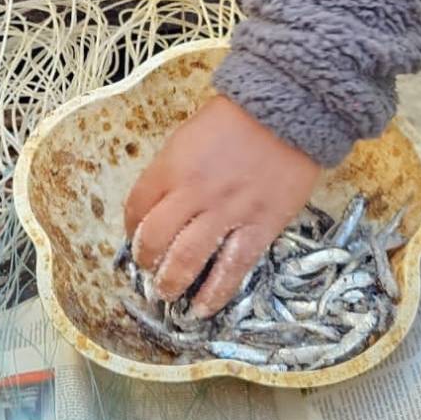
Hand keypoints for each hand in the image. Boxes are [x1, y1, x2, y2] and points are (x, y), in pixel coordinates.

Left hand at [124, 94, 321, 316]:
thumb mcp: (189, 135)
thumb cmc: (236, 117)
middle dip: (145, 261)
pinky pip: (232, 267)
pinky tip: (202, 309)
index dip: (131, 228)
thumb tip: (160, 202)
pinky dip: (214, 293)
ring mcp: (227, 212)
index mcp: (172, 167)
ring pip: (187, 259)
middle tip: (147, 271)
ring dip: (171, 283)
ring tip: (166, 295)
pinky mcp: (260, 226)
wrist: (289, 110)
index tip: (136, 237)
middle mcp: (193, 193)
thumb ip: (172, 169)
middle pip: (155, 238)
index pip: (137, 207)